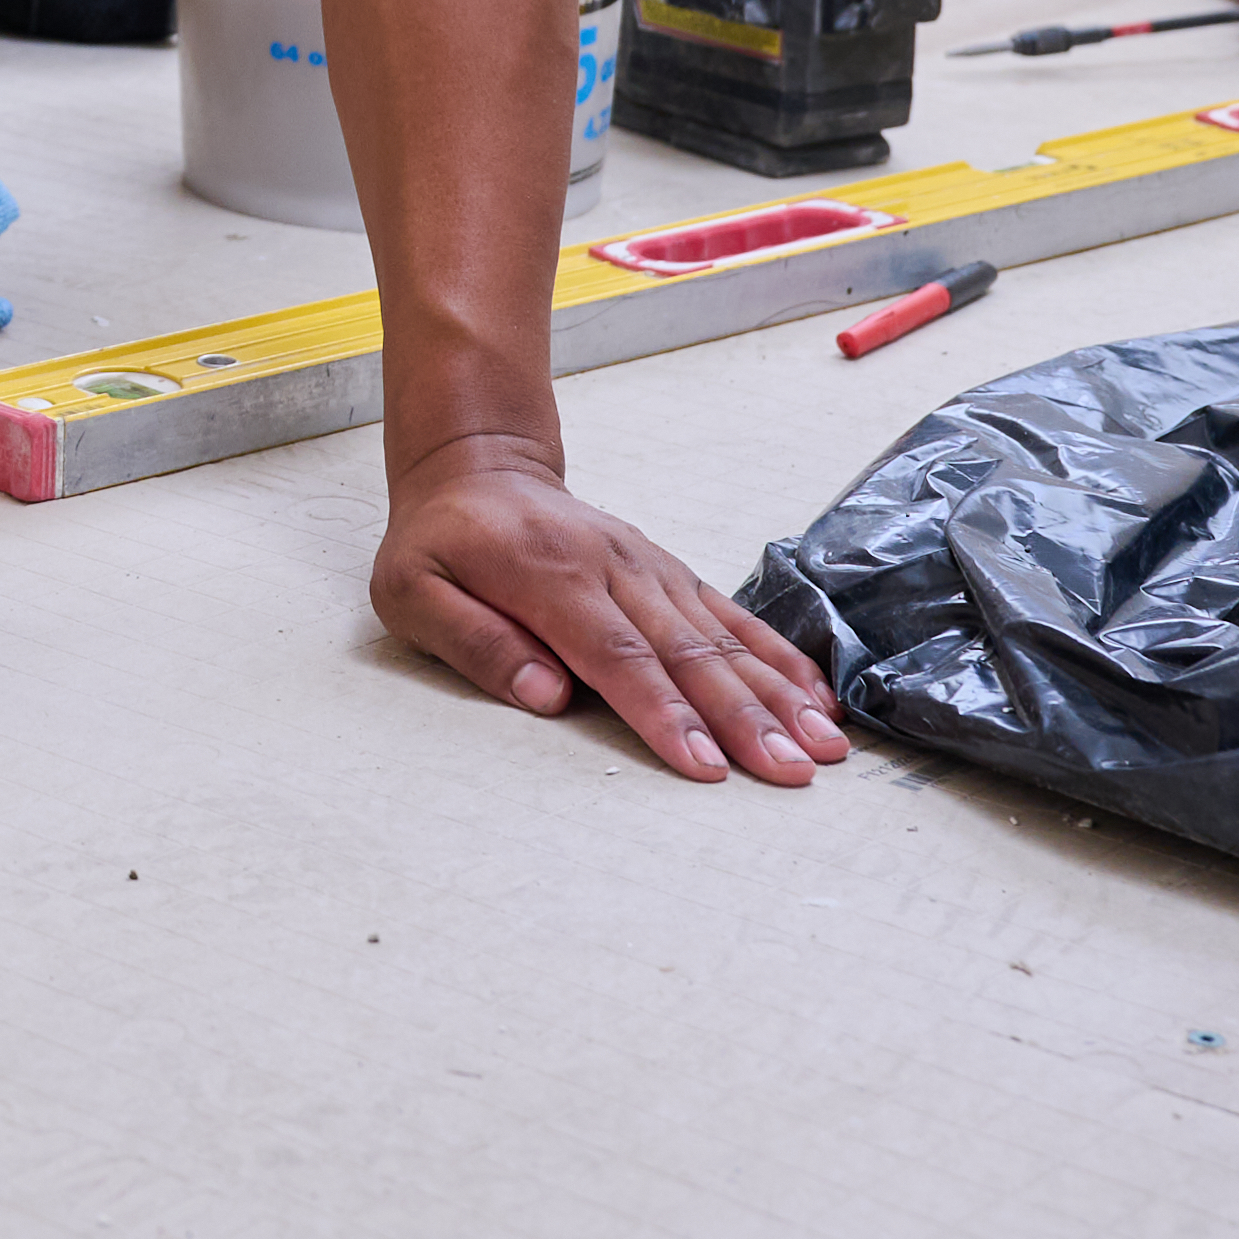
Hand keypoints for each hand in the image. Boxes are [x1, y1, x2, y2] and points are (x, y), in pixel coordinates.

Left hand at [375, 436, 849, 787]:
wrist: (478, 468)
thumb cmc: (440, 543)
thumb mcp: (414, 592)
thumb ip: (476, 642)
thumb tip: (546, 696)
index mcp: (547, 576)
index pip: (616, 655)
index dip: (663, 713)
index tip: (706, 767)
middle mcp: (612, 568)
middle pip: (686, 652)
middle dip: (744, 717)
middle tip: (790, 771)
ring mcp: (648, 567)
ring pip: (721, 636)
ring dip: (776, 694)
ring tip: (824, 746)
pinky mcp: (669, 571)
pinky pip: (730, 614)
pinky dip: (777, 656)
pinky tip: (816, 697)